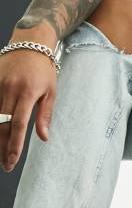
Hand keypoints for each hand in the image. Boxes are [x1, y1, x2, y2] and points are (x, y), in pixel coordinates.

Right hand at [0, 49, 56, 171]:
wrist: (31, 43)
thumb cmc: (43, 69)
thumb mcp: (51, 90)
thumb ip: (45, 114)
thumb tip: (43, 137)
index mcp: (28, 92)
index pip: (18, 124)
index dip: (13, 145)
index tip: (11, 162)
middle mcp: (10, 89)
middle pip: (1, 125)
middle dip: (2, 147)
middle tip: (5, 164)